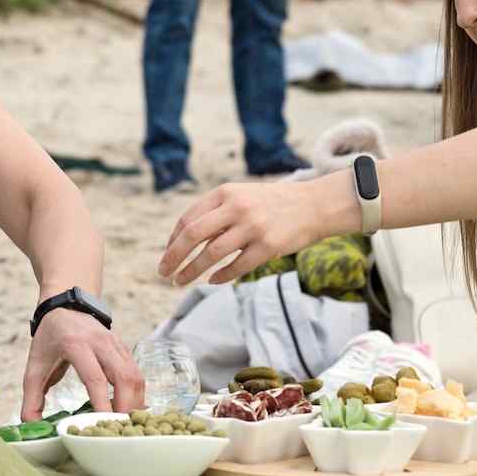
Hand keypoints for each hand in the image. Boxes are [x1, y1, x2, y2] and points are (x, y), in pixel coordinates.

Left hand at [20, 310, 142, 420]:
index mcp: (76, 345)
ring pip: (135, 375)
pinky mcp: (124, 349)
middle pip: (123, 377)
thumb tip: (32, 426)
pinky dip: (136, 394)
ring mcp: (115, 344)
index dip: (102, 402)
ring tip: (125, 423)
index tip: (103, 423)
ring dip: (134, 402)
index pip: (95, 377)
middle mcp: (100, 342)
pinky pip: (136, 373)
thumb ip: (31, 397)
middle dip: (125, 406)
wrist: (65, 308)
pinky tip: (129, 409)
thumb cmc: (49, 339)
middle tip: (118, 429)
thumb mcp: (34, 366)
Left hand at [159, 179, 339, 286]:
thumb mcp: (242, 197)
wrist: (313, 205)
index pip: (188, 218)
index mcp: (225, 193)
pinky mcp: (269, 246)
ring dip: (192, 271)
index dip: (173, 240)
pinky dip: (221, 276)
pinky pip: (237, 267)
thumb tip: (183, 241)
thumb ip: (216, 214)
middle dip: (173, 257)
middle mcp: (236, 207)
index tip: (167, 255)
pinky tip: (213, 281)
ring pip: (212, 254)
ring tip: (180, 282)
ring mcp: (253, 227)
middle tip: (163, 273)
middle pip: (193, 235)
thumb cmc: (272, 204)